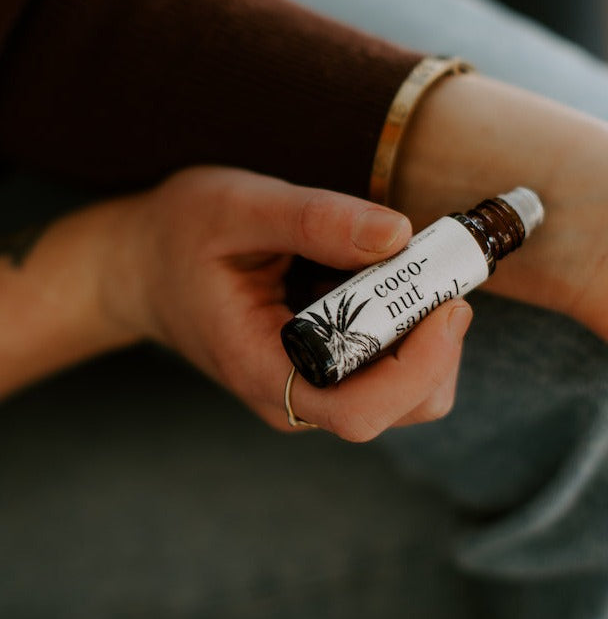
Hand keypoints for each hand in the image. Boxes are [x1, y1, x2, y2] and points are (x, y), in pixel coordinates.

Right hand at [107, 166, 472, 439]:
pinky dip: (417, 325)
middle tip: (442, 267)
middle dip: (440, 343)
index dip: (418, 365)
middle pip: (405, 406)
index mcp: (265, 371)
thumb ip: (315, 220)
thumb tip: (399, 233)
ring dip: (434, 332)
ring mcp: (320, 390)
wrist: (147, 265)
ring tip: (410, 266)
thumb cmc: (182, 235)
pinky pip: (400, 366)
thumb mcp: (237, 208)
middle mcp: (299, 399)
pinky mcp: (336, 373)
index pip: (359, 410)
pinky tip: (393, 277)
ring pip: (413, 391)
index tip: (449, 301)